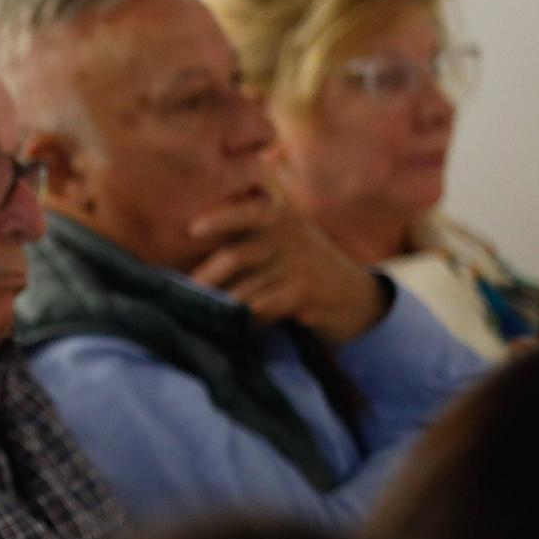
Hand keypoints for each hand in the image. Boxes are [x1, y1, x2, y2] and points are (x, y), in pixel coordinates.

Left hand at [188, 193, 385, 343]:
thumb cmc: (303, 267)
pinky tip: (235, 329)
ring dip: (220, 307)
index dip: (220, 217)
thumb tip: (183, 242)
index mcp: (278, 214)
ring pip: (244, 291)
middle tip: (180, 297)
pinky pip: (262, 309)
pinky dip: (243, 321)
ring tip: (199, 317)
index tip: (193, 229)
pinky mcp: (305, 293)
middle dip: (204, 281)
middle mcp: (289, 234)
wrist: (359, 299)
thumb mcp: (282, 238)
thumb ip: (245, 231)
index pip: (248, 209)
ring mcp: (300, 264)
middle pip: (235, 256)